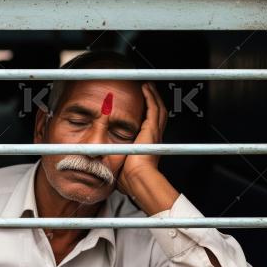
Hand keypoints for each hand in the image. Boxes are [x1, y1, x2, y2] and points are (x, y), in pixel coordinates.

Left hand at [117, 82, 167, 196]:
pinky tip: (146, 89)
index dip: (151, 115)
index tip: (145, 107)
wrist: (138, 179)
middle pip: (159, 114)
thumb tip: (106, 166)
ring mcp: (154, 133)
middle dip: (155, 101)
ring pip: (158, 109)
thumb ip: (116, 163)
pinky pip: (153, 108)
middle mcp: (155, 138)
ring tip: (148, 86)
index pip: (153, 126)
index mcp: (149, 147)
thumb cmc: (131, 179)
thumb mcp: (123, 167)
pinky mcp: (151, 129)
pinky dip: (150, 97)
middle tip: (150, 90)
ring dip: (153, 96)